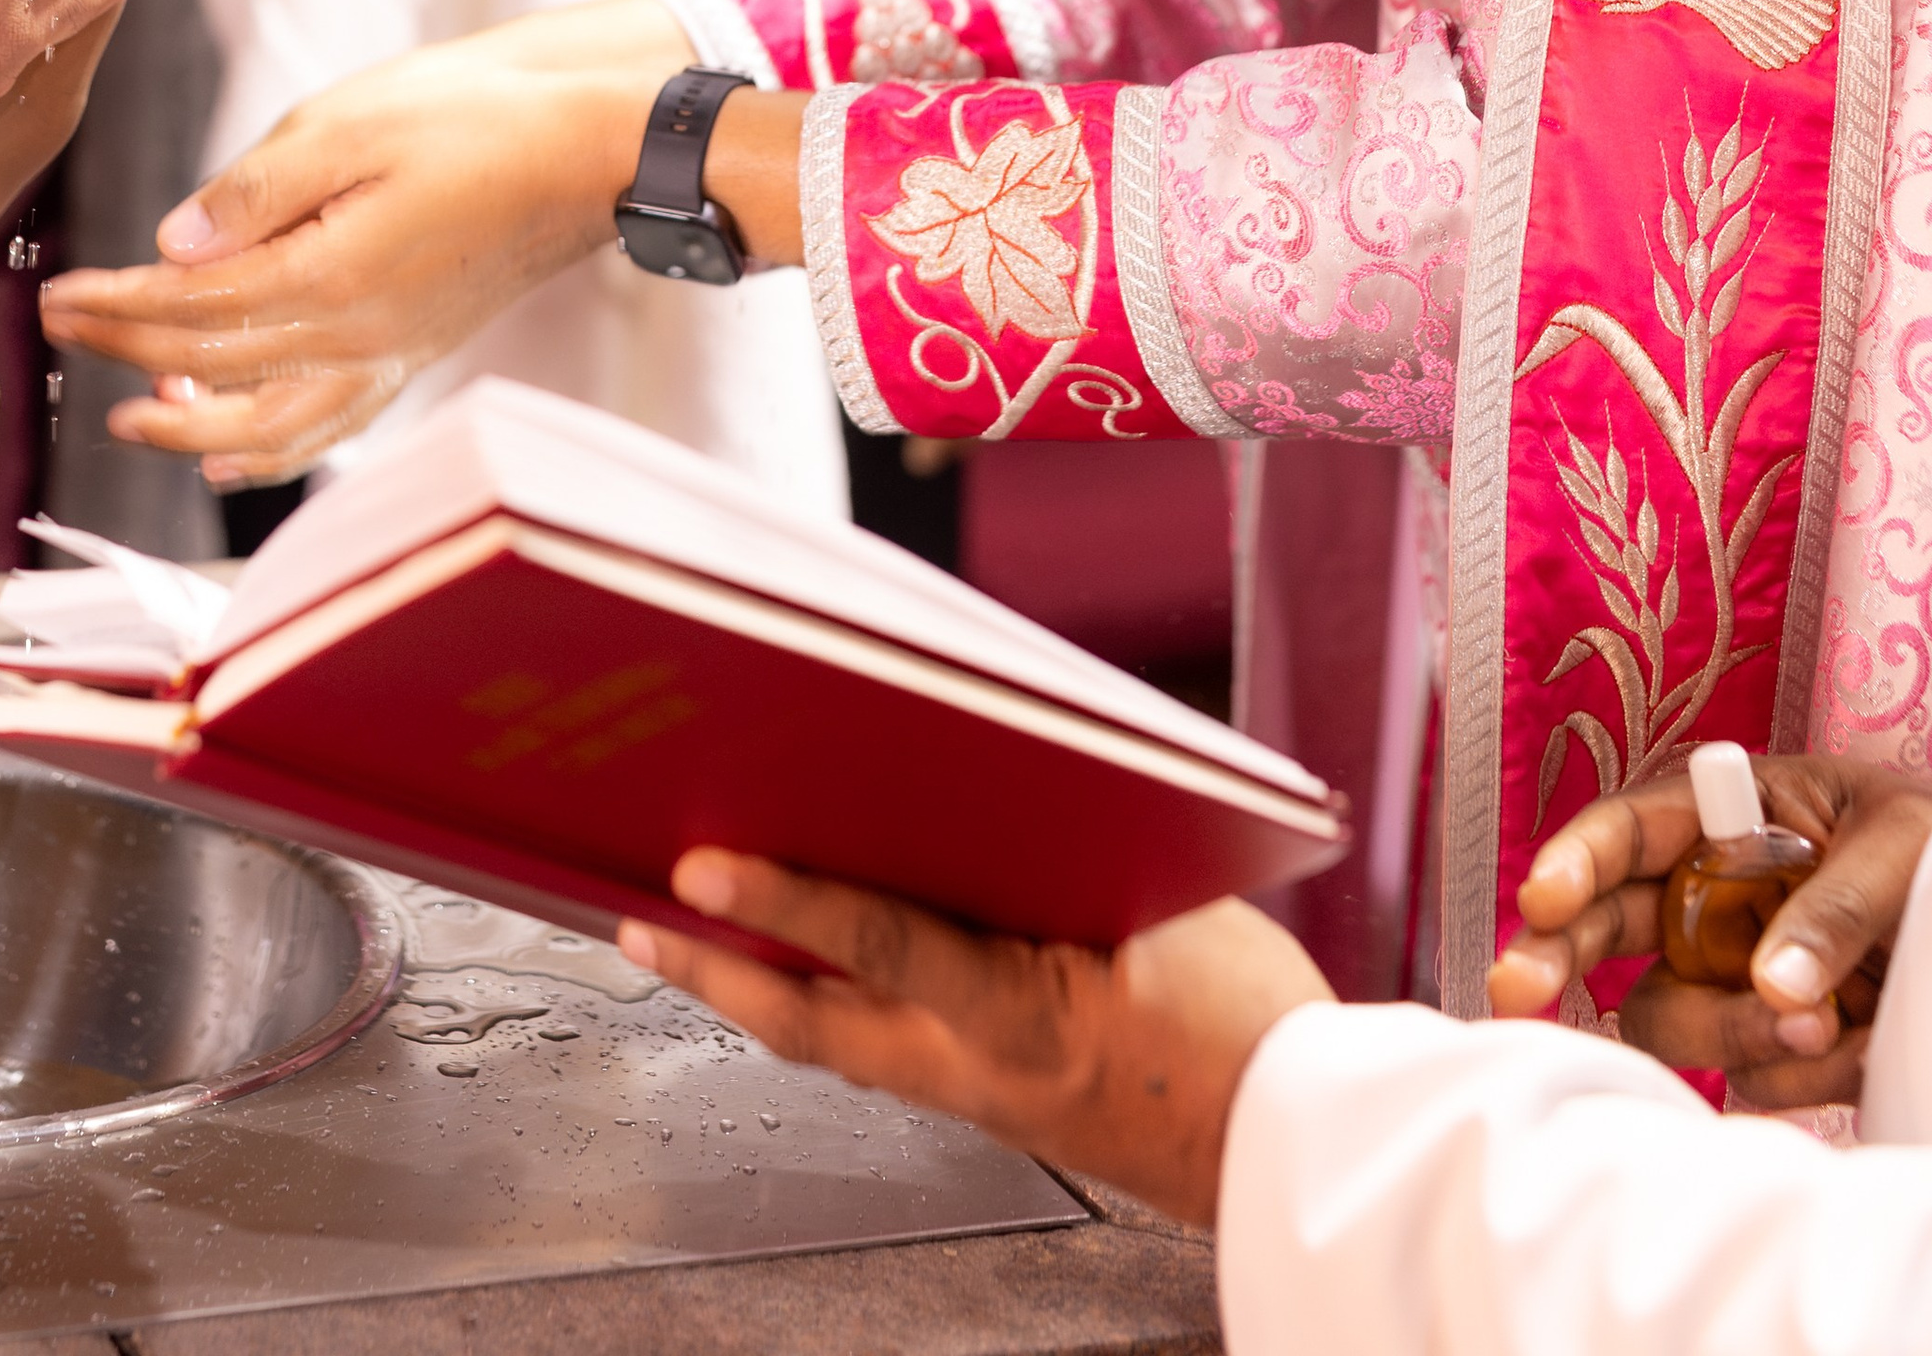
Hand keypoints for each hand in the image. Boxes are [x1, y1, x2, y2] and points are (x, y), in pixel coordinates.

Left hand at [39, 0, 702, 482]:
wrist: (585, 145)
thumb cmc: (474, 117)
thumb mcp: (350, 124)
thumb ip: (255, 192)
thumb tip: (171, 246)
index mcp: (330, 277)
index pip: (192, 309)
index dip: (115, 306)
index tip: (58, 295)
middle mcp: (355, 337)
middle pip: (213, 364)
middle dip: (127, 351)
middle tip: (60, 332)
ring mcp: (389, 354)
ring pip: (268, 421)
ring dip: (189, 424)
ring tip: (131, 419)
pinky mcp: (414, 352)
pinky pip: (330, 427)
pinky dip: (273, 450)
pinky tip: (236, 448)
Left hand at [620, 853, 1329, 1227]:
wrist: (1295, 1145)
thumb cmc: (1248, 1023)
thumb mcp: (1163, 909)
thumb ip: (1053, 851)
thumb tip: (963, 786)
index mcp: (1026, 1016)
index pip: (881, 942)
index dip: (785, 899)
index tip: (700, 865)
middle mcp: (980, 1068)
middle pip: (812, 1021)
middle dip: (714, 968)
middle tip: (636, 921)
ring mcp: (979, 1096)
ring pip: (836, 1038)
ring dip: (755, 986)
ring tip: (685, 937)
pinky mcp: (992, 1104)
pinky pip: (883, 1046)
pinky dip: (828, 1001)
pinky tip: (802, 969)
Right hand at [1486, 748, 1931, 1110]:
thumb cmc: (1931, 850)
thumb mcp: (1900, 847)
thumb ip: (1836, 906)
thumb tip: (1774, 986)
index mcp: (1731, 814)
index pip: (1635, 828)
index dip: (1579, 858)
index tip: (1543, 895)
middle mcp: (1708, 894)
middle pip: (1605, 923)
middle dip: (1556, 953)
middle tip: (1516, 991)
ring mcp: (1725, 974)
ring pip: (1668, 1017)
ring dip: (1736, 1034)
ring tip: (1831, 1030)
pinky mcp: (1759, 1044)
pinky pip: (1745, 1078)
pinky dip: (1803, 1074)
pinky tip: (1862, 1045)